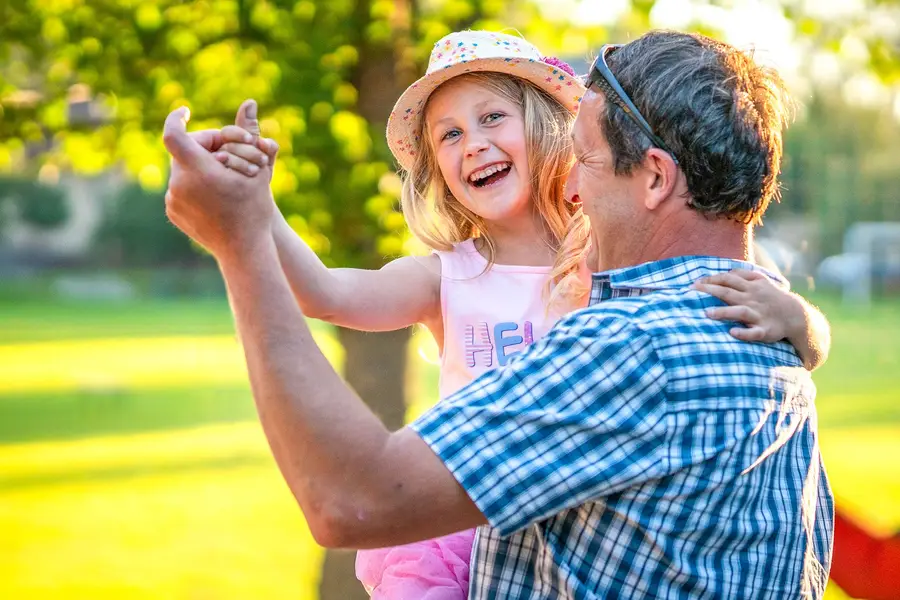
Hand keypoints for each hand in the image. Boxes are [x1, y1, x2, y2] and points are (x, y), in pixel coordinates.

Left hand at [162, 100, 276, 259]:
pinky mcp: (172, 213)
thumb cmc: (255, 209)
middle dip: (203, 147)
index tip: (185, 110)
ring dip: (200, 166)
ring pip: (183, 170)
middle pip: (184, 151)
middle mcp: (179, 184)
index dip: (176, 117)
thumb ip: (249, 132)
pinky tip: (215, 194)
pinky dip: (195, 185)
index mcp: (198, 171)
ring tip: (224, 175)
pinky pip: (179, 189)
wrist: (244, 250)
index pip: (174, 133)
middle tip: (225, 151)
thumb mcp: (258, 168)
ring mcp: (173, 200)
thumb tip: (249, 102)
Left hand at [693, 269, 801, 342]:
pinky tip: (732, 333)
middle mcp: (752, 299)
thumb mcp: (760, 281)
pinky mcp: (765, 330)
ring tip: (707, 313)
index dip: (711, 279)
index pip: (728, 278)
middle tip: (690, 292)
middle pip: (728, 292)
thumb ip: (741, 275)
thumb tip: (721, 272)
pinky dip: (744, 333)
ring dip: (723, 312)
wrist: (796, 315)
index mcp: (750, 287)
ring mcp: (758, 315)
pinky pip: (754, 332)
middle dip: (709, 290)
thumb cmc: (770, 297)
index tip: (694, 283)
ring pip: (740, 312)